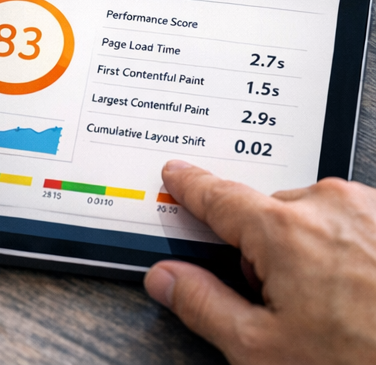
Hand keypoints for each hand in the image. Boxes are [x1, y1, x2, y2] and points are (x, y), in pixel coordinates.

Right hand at [144, 160, 375, 364]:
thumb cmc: (362, 364)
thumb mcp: (266, 353)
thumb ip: (204, 306)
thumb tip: (166, 278)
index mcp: (283, 230)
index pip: (218, 196)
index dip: (191, 187)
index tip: (176, 176)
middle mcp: (328, 206)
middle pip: (270, 212)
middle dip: (266, 249)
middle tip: (284, 303)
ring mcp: (371, 209)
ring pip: (316, 217)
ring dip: (313, 249)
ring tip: (339, 309)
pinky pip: (357, 222)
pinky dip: (351, 249)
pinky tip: (366, 296)